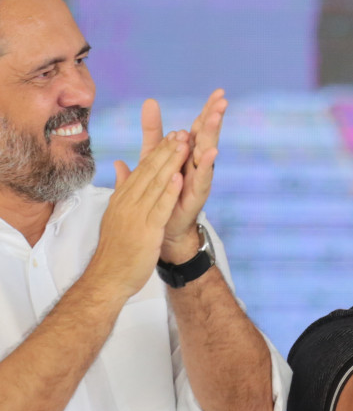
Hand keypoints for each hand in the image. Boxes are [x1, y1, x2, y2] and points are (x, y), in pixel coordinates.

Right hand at [87, 131, 189, 299]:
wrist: (109, 277)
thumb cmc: (116, 250)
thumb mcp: (118, 214)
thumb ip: (121, 189)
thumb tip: (122, 166)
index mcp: (122, 199)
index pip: (142, 170)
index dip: (158, 152)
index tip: (173, 135)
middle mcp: (127, 203)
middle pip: (149, 172)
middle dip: (166, 151)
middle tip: (182, 132)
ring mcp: (136, 215)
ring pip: (155, 184)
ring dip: (170, 163)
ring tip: (184, 145)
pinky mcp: (145, 230)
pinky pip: (159, 207)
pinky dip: (169, 191)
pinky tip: (179, 177)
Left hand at [145, 91, 227, 263]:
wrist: (162, 227)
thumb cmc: (161, 192)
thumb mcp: (153, 156)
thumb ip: (153, 132)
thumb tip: (149, 103)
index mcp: (187, 153)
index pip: (199, 126)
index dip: (207, 109)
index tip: (219, 92)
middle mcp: (196, 163)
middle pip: (207, 135)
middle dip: (214, 117)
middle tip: (222, 99)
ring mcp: (199, 178)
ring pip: (207, 152)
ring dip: (212, 134)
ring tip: (217, 117)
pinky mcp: (197, 193)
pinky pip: (203, 176)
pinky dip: (206, 164)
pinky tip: (212, 151)